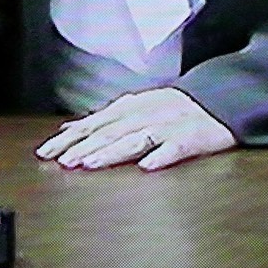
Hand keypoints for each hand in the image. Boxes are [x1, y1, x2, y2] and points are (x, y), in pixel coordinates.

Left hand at [35, 87, 237, 171]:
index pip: (93, 123)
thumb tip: (69, 129)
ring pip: (136, 139)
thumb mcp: (136, 108)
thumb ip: (104, 120)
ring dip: (112, 152)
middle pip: (109, 131)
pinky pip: (176, 147)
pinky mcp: (193, 138)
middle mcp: (145, 114)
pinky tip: (147, 166)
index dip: (69, 138)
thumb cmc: (175, 109)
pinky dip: (161, 155)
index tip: (46, 152)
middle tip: (62, 162)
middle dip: (83, 146)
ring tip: (91, 163)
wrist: (221, 101)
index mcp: (130, 107)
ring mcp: (169, 125)